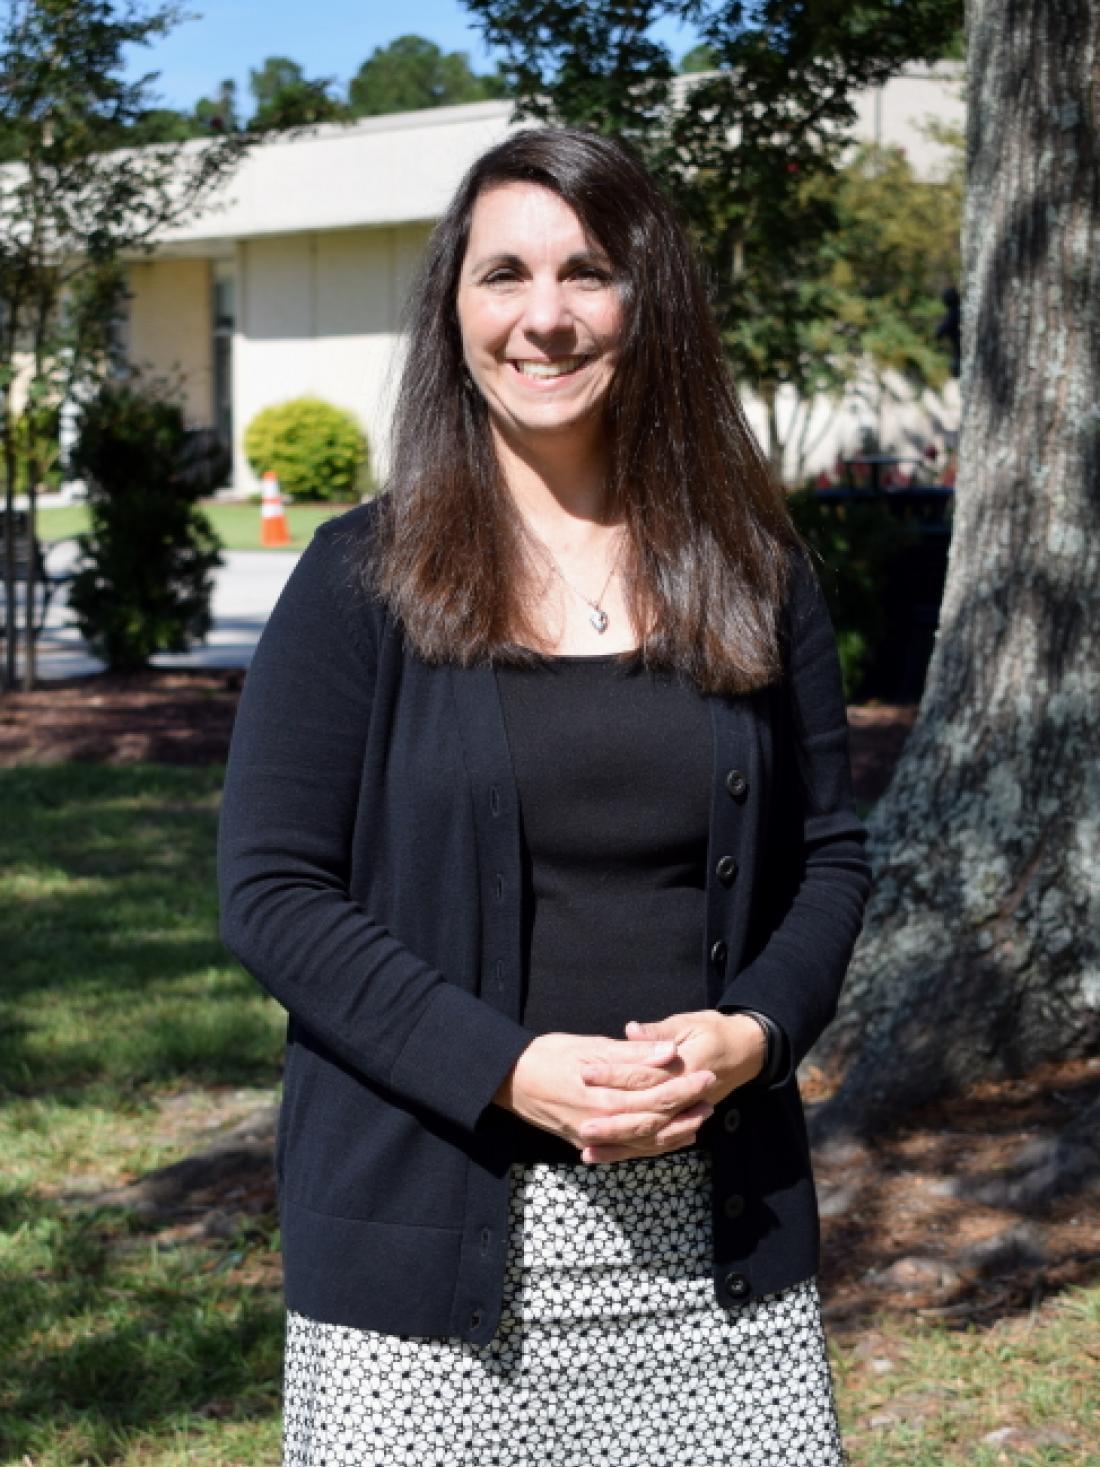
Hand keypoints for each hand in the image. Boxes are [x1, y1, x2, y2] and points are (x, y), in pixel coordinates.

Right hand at [493, 1031, 715, 1160]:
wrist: (510, 1080)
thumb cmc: (548, 1055)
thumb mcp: (589, 1046)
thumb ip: (631, 1055)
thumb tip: (669, 1054)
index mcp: (603, 1096)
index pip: (653, 1094)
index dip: (683, 1084)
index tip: (707, 1073)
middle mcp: (601, 1122)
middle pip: (654, 1118)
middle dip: (685, 1106)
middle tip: (710, 1093)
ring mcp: (593, 1136)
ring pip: (644, 1140)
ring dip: (675, 1130)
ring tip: (700, 1117)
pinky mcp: (586, 1142)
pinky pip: (627, 1149)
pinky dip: (652, 1145)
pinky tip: (670, 1137)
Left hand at [575, 1010, 766, 1162]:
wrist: (746, 1051)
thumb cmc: (713, 1032)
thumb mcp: (688, 1023)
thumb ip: (658, 1031)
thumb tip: (632, 1030)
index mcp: (686, 1069)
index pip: (645, 1076)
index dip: (615, 1075)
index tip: (585, 1073)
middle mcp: (687, 1099)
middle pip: (646, 1114)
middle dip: (613, 1121)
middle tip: (581, 1123)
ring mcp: (686, 1115)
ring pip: (650, 1136)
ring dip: (619, 1143)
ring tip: (587, 1147)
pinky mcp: (682, 1124)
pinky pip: (656, 1144)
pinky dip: (630, 1152)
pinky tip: (602, 1156)